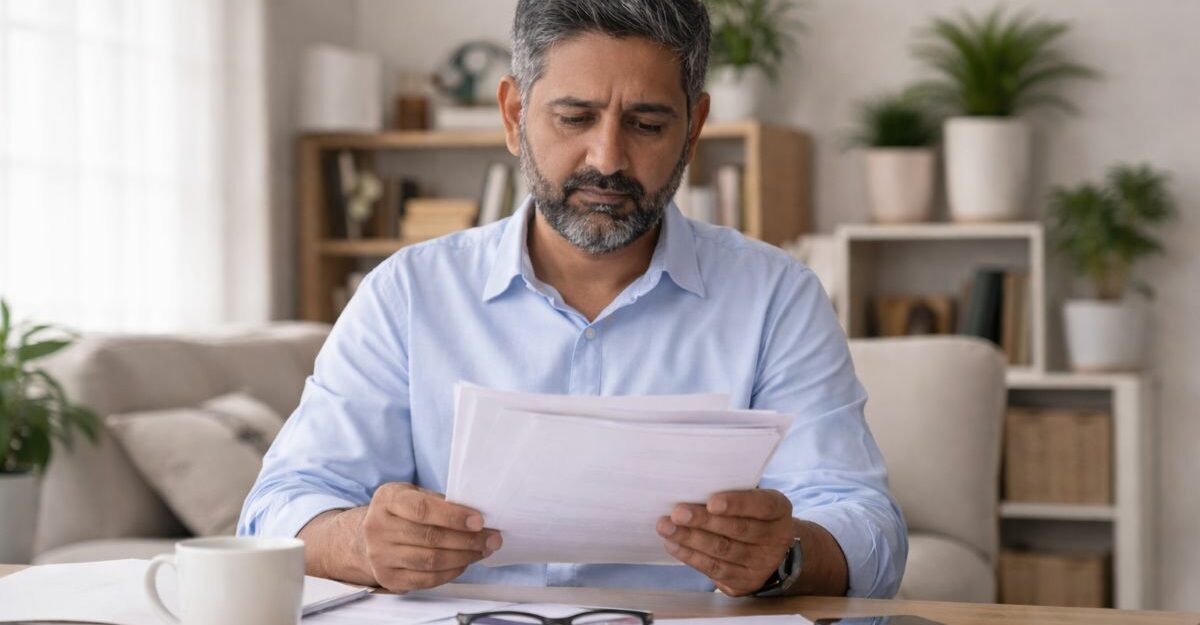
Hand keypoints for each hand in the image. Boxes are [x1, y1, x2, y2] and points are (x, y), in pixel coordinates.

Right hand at [358, 482, 501, 592]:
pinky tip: (464, 563)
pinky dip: (451, 572)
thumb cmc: (401, 512)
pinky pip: (426, 579)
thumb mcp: (413, 494)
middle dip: (468, 539)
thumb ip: (439, 502)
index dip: (454, 516)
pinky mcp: (388, 578)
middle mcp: (378, 528)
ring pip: (430, 561)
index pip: (422, 509)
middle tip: (492, 538)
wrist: (368, 538)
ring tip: (482, 550)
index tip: (479, 521)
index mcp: (387, 500)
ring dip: (464, 557)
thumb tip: (476, 517)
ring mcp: (380, 556)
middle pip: (430, 537)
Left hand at [656, 489, 794, 595]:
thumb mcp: (752, 500)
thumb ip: (731, 494)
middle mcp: (775, 539)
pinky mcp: (744, 582)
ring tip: (667, 527)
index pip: (762, 506)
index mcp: (779, 511)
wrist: (768, 552)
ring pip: (723, 550)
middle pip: (738, 530)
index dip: (737, 504)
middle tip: (678, 513)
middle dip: (704, 521)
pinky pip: (714, 569)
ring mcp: (761, 564)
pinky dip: (691, 556)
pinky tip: (673, 544)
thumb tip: (693, 488)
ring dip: (691, 539)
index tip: (712, 502)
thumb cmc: (750, 515)